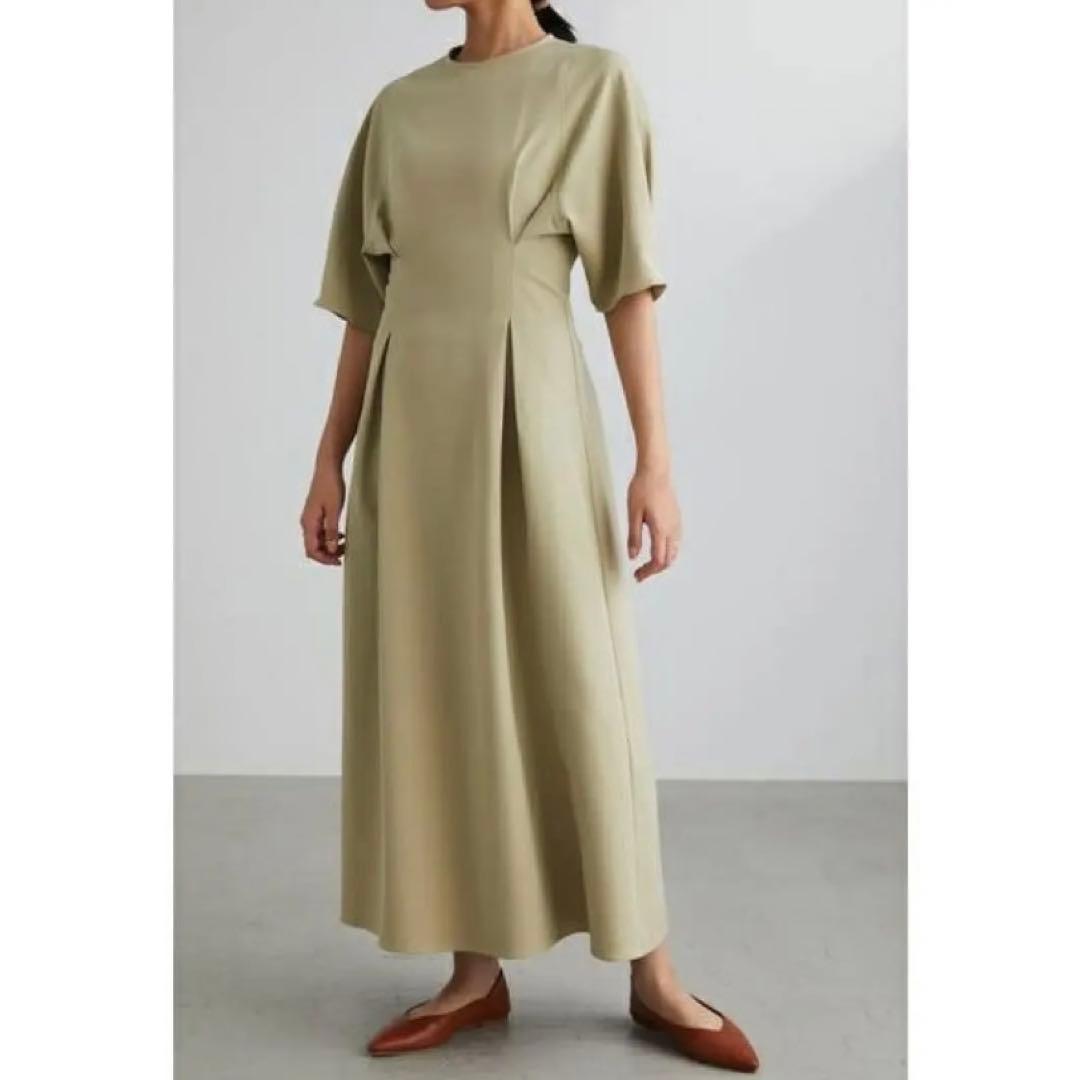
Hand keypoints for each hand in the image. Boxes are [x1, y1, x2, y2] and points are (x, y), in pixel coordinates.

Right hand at [301, 463, 345, 565]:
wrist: (327, 469)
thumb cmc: (331, 486)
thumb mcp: (334, 511)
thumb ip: (331, 531)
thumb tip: (330, 549)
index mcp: (309, 523)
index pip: (312, 550)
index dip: (325, 559)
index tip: (338, 561)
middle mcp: (306, 522)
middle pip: (313, 547)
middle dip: (327, 554)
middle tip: (343, 553)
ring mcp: (310, 518)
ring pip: (317, 540)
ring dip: (329, 546)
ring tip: (344, 544)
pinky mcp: (315, 514)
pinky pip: (320, 532)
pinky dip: (329, 537)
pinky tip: (340, 535)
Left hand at [627, 467, 681, 582]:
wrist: (655, 470)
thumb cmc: (643, 488)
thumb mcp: (633, 514)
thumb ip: (634, 537)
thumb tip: (632, 556)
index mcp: (661, 529)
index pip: (657, 560)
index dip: (647, 572)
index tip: (637, 576)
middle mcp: (673, 529)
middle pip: (668, 560)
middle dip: (654, 570)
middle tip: (640, 573)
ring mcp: (677, 523)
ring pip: (674, 552)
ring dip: (662, 562)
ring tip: (648, 564)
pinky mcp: (677, 518)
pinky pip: (676, 542)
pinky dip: (668, 552)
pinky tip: (658, 549)